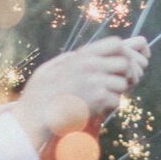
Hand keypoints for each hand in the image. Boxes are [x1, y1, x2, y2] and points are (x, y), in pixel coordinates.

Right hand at [12, 38, 147, 143]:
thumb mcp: (50, 67)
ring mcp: (95, 82)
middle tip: (121, 83)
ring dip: (117, 92)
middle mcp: (91, 65)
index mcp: (81, 55)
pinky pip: (116, 100)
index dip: (124, 52)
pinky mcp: (98, 99)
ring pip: (123, 84)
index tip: (121, 64)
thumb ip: (69, 59)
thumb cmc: (39, 94)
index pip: (116, 43)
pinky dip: (110, 106)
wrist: (34, 116)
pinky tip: (97, 108)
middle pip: (125, 63)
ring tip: (103, 97)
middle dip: (126, 74)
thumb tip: (80, 54)